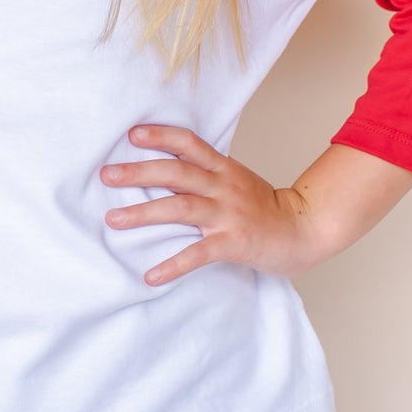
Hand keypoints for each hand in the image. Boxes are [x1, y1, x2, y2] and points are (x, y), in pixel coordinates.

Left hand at [100, 124, 411, 286]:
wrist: (305, 230)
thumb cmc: (264, 208)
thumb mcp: (236, 180)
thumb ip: (206, 173)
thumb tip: (164, 169)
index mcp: (224, 169)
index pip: (189, 143)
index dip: (161, 136)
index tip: (131, 135)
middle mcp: (224, 186)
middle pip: (176, 172)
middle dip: (138, 172)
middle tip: (106, 176)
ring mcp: (228, 214)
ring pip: (180, 207)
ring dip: (143, 212)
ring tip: (113, 219)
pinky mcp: (233, 242)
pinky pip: (198, 253)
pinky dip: (172, 265)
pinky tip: (150, 276)